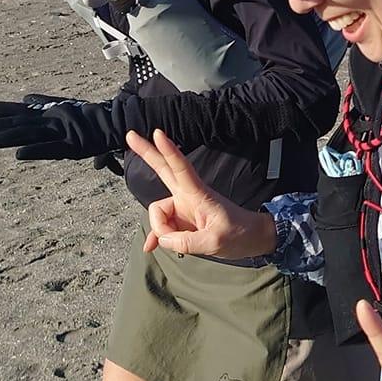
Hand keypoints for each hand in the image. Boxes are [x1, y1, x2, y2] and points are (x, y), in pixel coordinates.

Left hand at [0, 94, 120, 160]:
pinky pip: (49, 150)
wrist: (116, 121)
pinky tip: (19, 155)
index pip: (20, 111)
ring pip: (30, 136)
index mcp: (48, 112)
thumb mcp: (64, 108)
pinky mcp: (71, 147)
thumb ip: (44, 103)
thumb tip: (26, 97)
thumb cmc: (90, 117)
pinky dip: (35, 151)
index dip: (0, 110)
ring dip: (8, 139)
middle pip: (20, 123)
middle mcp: (50, 120)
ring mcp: (60, 132)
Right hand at [126, 128, 274, 258]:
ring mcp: (183, 207)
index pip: (181, 167)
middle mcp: (187, 196)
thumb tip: (163, 241)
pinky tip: (150, 247)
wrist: (252, 239)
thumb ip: (187, 242)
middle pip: (163, 169)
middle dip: (146, 152)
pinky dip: (158, 237)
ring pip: (158, 214)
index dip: (168, 150)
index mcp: (198, 194)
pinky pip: (162, 228)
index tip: (158, 133)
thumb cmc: (239, 234)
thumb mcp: (215, 242)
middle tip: (130, 135)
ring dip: (163, 231)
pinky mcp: (182, 220)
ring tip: (182, 244)